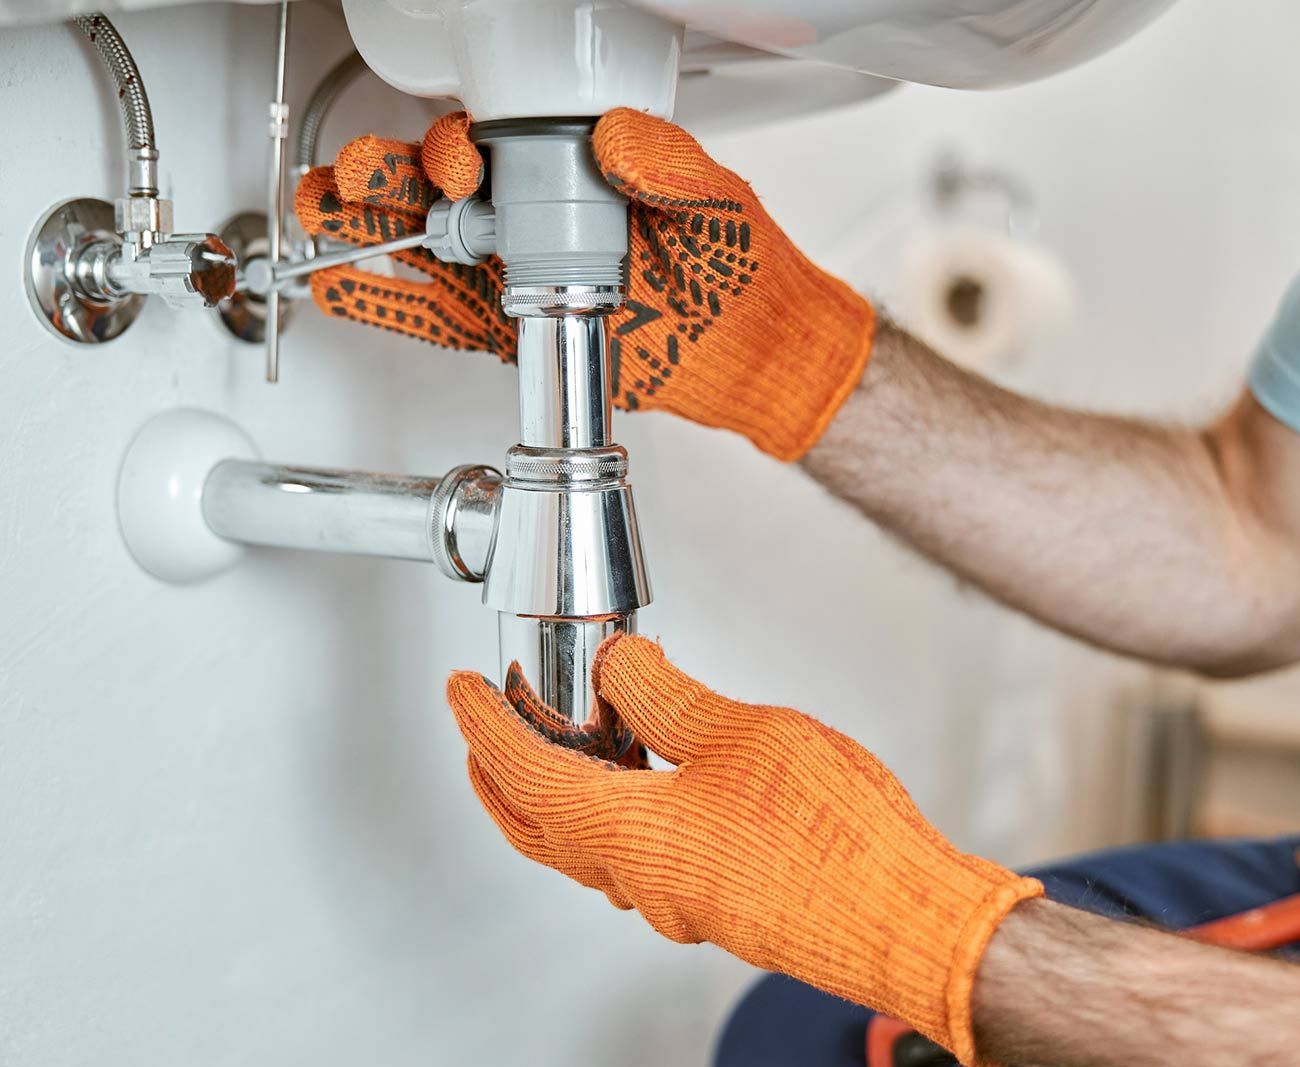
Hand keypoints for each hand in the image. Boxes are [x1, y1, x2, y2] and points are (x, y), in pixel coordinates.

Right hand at [296, 110, 874, 459]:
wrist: (747, 354)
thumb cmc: (736, 271)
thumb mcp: (711, 201)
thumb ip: (665, 164)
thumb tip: (612, 135)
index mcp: (568, 176)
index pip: (489, 150)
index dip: (453, 151)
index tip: (455, 167)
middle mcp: (530, 221)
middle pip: (435, 192)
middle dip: (383, 183)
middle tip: (346, 184)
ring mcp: (512, 276)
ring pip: (422, 249)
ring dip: (367, 235)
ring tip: (319, 221)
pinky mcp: (505, 330)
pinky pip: (436, 317)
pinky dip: (389, 304)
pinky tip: (345, 289)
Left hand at [446, 634, 1040, 1062]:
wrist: (910, 918)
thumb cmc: (836, 838)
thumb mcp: (739, 732)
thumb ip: (666, 696)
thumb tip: (618, 667)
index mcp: (631, 834)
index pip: (526, 774)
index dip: (484, 727)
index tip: (461, 694)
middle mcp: (645, 879)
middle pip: (539, 828)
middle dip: (498, 779)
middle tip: (481, 737)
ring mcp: (683, 900)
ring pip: (586, 849)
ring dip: (554, 799)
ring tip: (557, 751)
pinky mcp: (722, 902)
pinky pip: (639, 858)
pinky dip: (614, 815)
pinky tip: (649, 786)